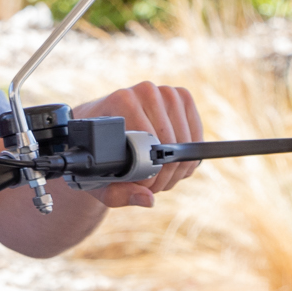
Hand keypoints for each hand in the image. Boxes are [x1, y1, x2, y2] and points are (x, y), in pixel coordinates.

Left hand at [78, 80, 203, 207]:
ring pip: (187, 143)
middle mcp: (145, 91)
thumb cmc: (94, 148)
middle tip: (151, 185)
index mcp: (122, 101)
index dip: (150, 174)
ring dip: (177, 168)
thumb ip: (117, 193)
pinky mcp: (182, 97)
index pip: (152, 145)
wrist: (96, 120)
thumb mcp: (97, 175)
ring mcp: (166, 92)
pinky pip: (196, 136)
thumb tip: (147, 199)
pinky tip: (170, 163)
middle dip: (164, 174)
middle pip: (172, 145)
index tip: (141, 185)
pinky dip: (187, 156)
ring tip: (158, 175)